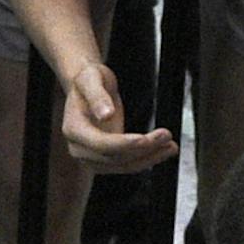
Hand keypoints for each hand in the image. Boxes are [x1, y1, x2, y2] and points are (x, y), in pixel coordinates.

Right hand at [60, 60, 178, 173]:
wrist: (90, 87)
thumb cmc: (90, 80)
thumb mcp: (92, 78)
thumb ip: (97, 96)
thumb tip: (105, 115)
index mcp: (73, 129)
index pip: (100, 144)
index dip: (123, 144)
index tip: (144, 139)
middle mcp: (79, 148)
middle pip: (114, 157)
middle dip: (143, 150)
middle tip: (166, 136)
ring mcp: (92, 157)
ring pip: (124, 165)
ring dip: (150, 157)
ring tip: (171, 145)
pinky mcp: (105, 160)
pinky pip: (128, 164)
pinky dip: (148, 158)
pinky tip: (164, 150)